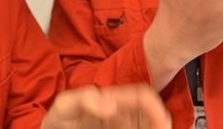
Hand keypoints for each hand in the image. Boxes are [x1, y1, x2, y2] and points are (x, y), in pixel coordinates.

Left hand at [41, 84, 170, 128]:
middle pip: (156, 115)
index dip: (157, 108)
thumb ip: (84, 98)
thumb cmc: (59, 121)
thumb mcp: (65, 106)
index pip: (144, 96)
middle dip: (163, 125)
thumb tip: (111, 103)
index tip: (162, 125)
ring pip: (151, 126)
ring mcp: (125, 128)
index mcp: (115, 100)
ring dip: (156, 128)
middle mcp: (124, 115)